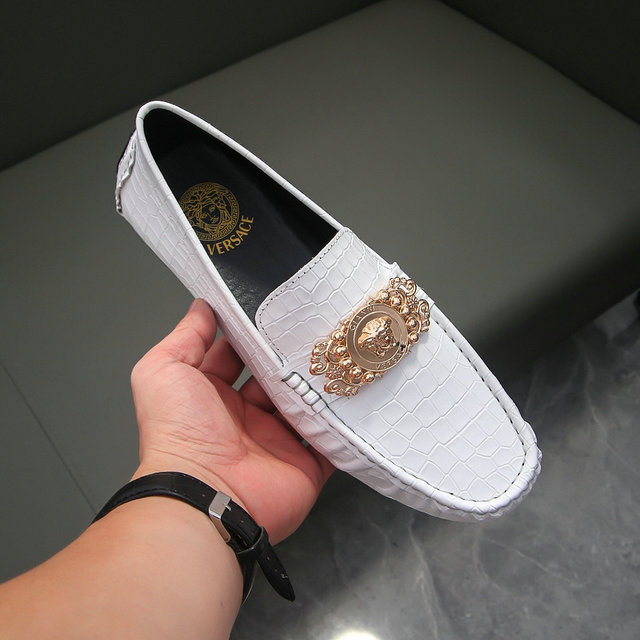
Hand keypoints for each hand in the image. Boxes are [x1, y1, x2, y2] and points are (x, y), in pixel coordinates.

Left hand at [130, 298, 333, 542]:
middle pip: (277, 379)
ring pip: (306, 405)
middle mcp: (247, 419)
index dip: (253, 336)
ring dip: (319, 384)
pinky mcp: (306, 465)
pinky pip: (330, 438)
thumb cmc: (178, 434)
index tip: (274, 310)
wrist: (206, 496)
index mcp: (214, 398)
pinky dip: (342, 421)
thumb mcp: (163, 371)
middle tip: (316, 327)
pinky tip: (355, 392)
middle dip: (292, 356)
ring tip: (341, 352)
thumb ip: (185, 338)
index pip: (239, 358)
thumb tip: (201, 306)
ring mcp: (278, 443)